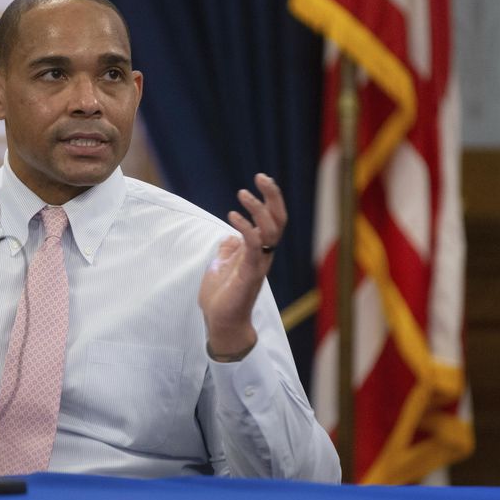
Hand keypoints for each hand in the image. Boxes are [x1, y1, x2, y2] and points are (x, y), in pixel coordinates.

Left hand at [198, 173, 286, 359]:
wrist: (221, 323)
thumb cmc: (222, 297)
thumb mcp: (221, 266)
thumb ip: (228, 250)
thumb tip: (229, 237)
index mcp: (257, 250)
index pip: (272, 219)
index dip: (270, 198)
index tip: (260, 179)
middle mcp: (263, 255)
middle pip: (278, 220)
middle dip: (273, 196)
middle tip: (261, 177)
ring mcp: (258, 264)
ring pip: (271, 231)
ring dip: (258, 209)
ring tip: (243, 194)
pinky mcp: (250, 274)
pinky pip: (254, 246)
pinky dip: (246, 228)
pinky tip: (232, 217)